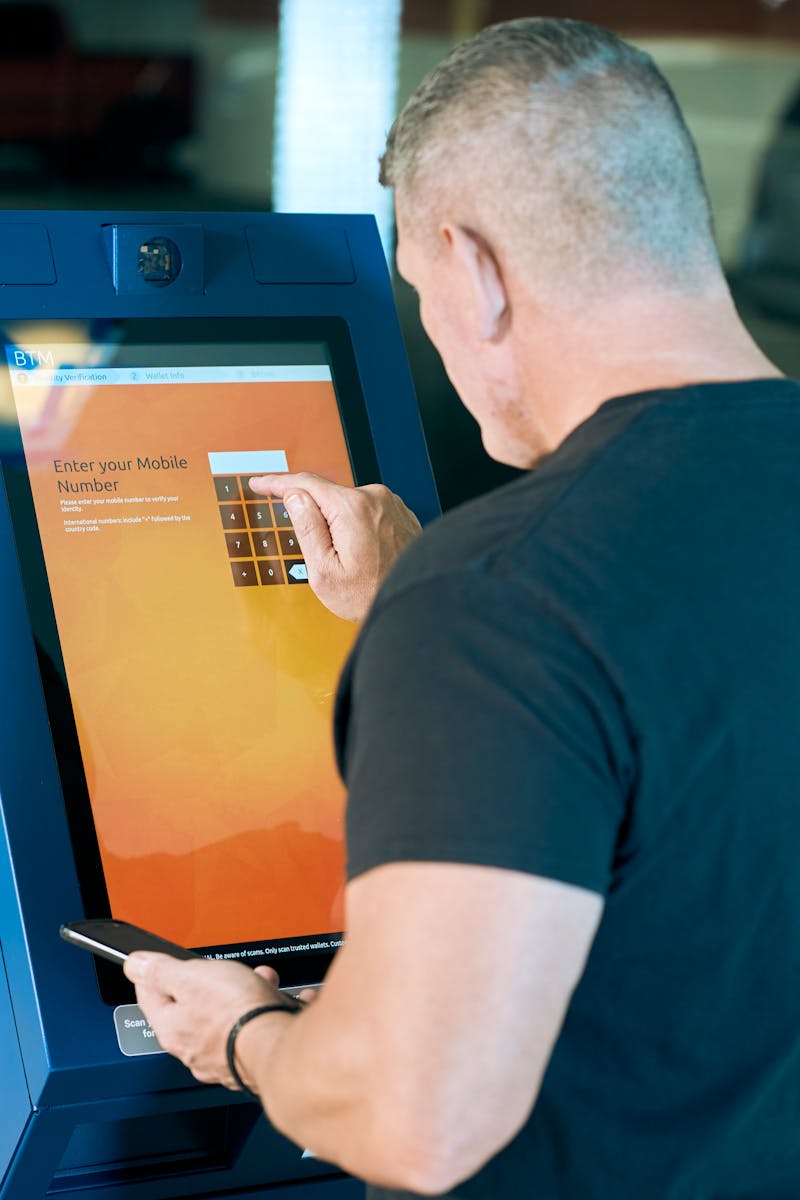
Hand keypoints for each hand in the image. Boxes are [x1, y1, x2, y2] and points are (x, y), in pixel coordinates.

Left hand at [124, 953, 296, 1093]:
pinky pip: (254, 1029)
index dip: (151, 974)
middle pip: (192, 1007)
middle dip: (210, 982)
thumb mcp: (191, 977)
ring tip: (261, 982)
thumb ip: (160, 971)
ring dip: (244, 995)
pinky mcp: (250, 1061)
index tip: (152, 965)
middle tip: (223, 970)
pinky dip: (266, 1013)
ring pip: (226, 1017)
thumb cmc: (236, 1013)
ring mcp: (222, 1058)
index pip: (149, 997)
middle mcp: (193, 1050)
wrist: (278, 1044)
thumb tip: (135, 965)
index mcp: (171, 1029)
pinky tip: (279, 1002)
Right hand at [249, 473, 421, 620]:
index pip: (304, 483)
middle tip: (320, 554)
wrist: (416, 605)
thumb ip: (307, 528)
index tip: (260, 483)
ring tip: (350, 564)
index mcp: (351, 508)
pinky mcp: (401, 514)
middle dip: (314, 517)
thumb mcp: (324, 570)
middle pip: (328, 496)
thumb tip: (294, 497)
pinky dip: (358, 528)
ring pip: (348, 506)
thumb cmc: (372, 595)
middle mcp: (374, 498)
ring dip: (339, 525)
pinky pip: (369, 513)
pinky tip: (364, 556)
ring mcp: (391, 504)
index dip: (276, 483)